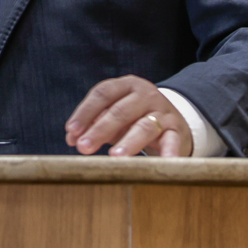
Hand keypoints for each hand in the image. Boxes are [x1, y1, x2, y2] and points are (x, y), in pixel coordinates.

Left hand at [64, 75, 193, 156]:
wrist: (172, 119)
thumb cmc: (134, 118)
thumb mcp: (114, 116)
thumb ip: (93, 123)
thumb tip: (72, 138)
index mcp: (126, 85)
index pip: (102, 93)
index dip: (85, 112)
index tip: (71, 131)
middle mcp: (145, 95)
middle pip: (120, 111)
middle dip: (99, 130)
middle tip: (84, 147)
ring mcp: (162, 111)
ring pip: (144, 127)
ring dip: (128, 142)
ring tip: (115, 156)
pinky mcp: (176, 129)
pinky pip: (172, 140)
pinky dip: (169, 151)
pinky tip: (163, 161)